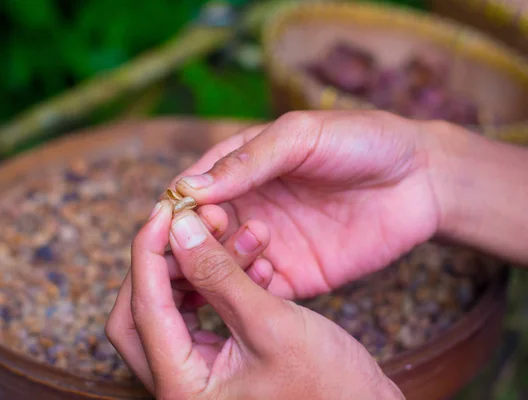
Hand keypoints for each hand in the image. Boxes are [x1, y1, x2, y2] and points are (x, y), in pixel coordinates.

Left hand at [106, 201, 403, 398]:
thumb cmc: (328, 386)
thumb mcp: (272, 324)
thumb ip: (220, 275)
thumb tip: (180, 229)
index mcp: (184, 389)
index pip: (144, 309)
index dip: (149, 253)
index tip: (165, 212)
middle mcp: (179, 388)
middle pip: (139, 315)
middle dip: (160, 265)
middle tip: (182, 227)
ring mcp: (192, 378)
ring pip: (166, 312)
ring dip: (189, 273)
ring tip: (220, 240)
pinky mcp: (211, 365)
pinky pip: (193, 317)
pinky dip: (208, 288)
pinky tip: (237, 265)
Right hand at [170, 110, 439, 298]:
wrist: (421, 179)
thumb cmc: (360, 141)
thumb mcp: (301, 135)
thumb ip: (248, 160)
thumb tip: (189, 188)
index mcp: (241, 169)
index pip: (190, 192)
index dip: (179, 208)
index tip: (177, 220)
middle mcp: (247, 207)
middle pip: (198, 234)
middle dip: (194, 242)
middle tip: (206, 242)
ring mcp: (268, 244)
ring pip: (221, 266)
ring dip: (219, 267)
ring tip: (243, 252)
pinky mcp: (292, 275)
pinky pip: (258, 291)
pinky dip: (250, 290)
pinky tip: (267, 273)